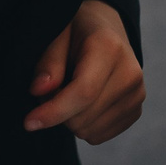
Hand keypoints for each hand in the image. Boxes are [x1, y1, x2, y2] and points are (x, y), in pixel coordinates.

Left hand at [23, 0, 143, 142]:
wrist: (107, 29)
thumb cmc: (77, 31)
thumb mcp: (58, 34)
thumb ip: (48, 62)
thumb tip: (39, 91)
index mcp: (109, 48)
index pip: (83, 92)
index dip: (53, 112)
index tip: (29, 122)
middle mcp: (130, 73)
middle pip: (83, 117)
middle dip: (58, 111)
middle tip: (53, 87)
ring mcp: (137, 94)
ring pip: (89, 131)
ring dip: (70, 119)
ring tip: (69, 91)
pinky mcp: (136, 110)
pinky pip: (99, 135)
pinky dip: (84, 125)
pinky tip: (84, 102)